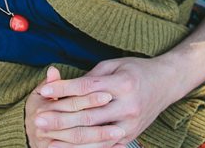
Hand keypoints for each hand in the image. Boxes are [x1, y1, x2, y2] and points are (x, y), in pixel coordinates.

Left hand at [35, 57, 177, 146]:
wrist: (166, 83)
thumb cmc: (136, 70)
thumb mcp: (115, 65)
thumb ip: (90, 75)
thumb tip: (63, 84)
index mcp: (123, 83)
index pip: (87, 88)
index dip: (64, 90)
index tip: (43, 91)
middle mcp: (128, 106)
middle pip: (88, 115)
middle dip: (60, 118)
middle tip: (38, 119)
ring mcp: (129, 124)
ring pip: (94, 135)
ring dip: (67, 138)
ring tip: (46, 138)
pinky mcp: (129, 136)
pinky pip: (103, 146)